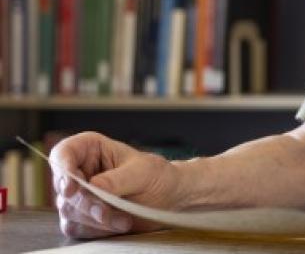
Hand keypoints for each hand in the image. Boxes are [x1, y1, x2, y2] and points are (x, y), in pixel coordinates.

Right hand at [50, 131, 182, 238]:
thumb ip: (118, 179)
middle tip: (107, 211)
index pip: (62, 153)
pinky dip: (98, 230)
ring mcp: (78, 196)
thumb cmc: (157, 175)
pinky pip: (77, 227)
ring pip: (69, 211)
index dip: (62, 169)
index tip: (71, 188)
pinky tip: (119, 224)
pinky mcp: (82, 218)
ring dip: (96, 219)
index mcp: (91, 149)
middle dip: (87, 203)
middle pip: (63, 189)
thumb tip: (92, 187)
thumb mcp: (143, 171)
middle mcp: (80, 171)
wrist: (169, 198)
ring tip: (125, 220)